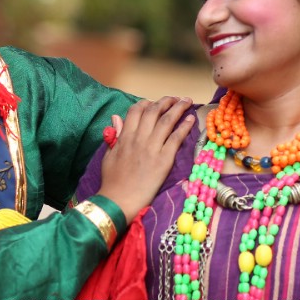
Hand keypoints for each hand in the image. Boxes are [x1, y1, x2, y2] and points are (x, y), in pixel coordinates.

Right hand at [97, 96, 194, 222]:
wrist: (119, 200)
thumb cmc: (112, 181)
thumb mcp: (109, 155)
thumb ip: (115, 135)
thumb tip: (116, 117)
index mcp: (125, 137)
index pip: (136, 111)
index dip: (146, 103)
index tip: (154, 103)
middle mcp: (139, 138)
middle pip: (154, 111)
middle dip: (166, 101)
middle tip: (175, 98)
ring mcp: (152, 148)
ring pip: (167, 120)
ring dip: (178, 108)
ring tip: (186, 101)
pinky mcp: (164, 160)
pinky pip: (176, 138)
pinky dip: (185, 126)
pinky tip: (191, 119)